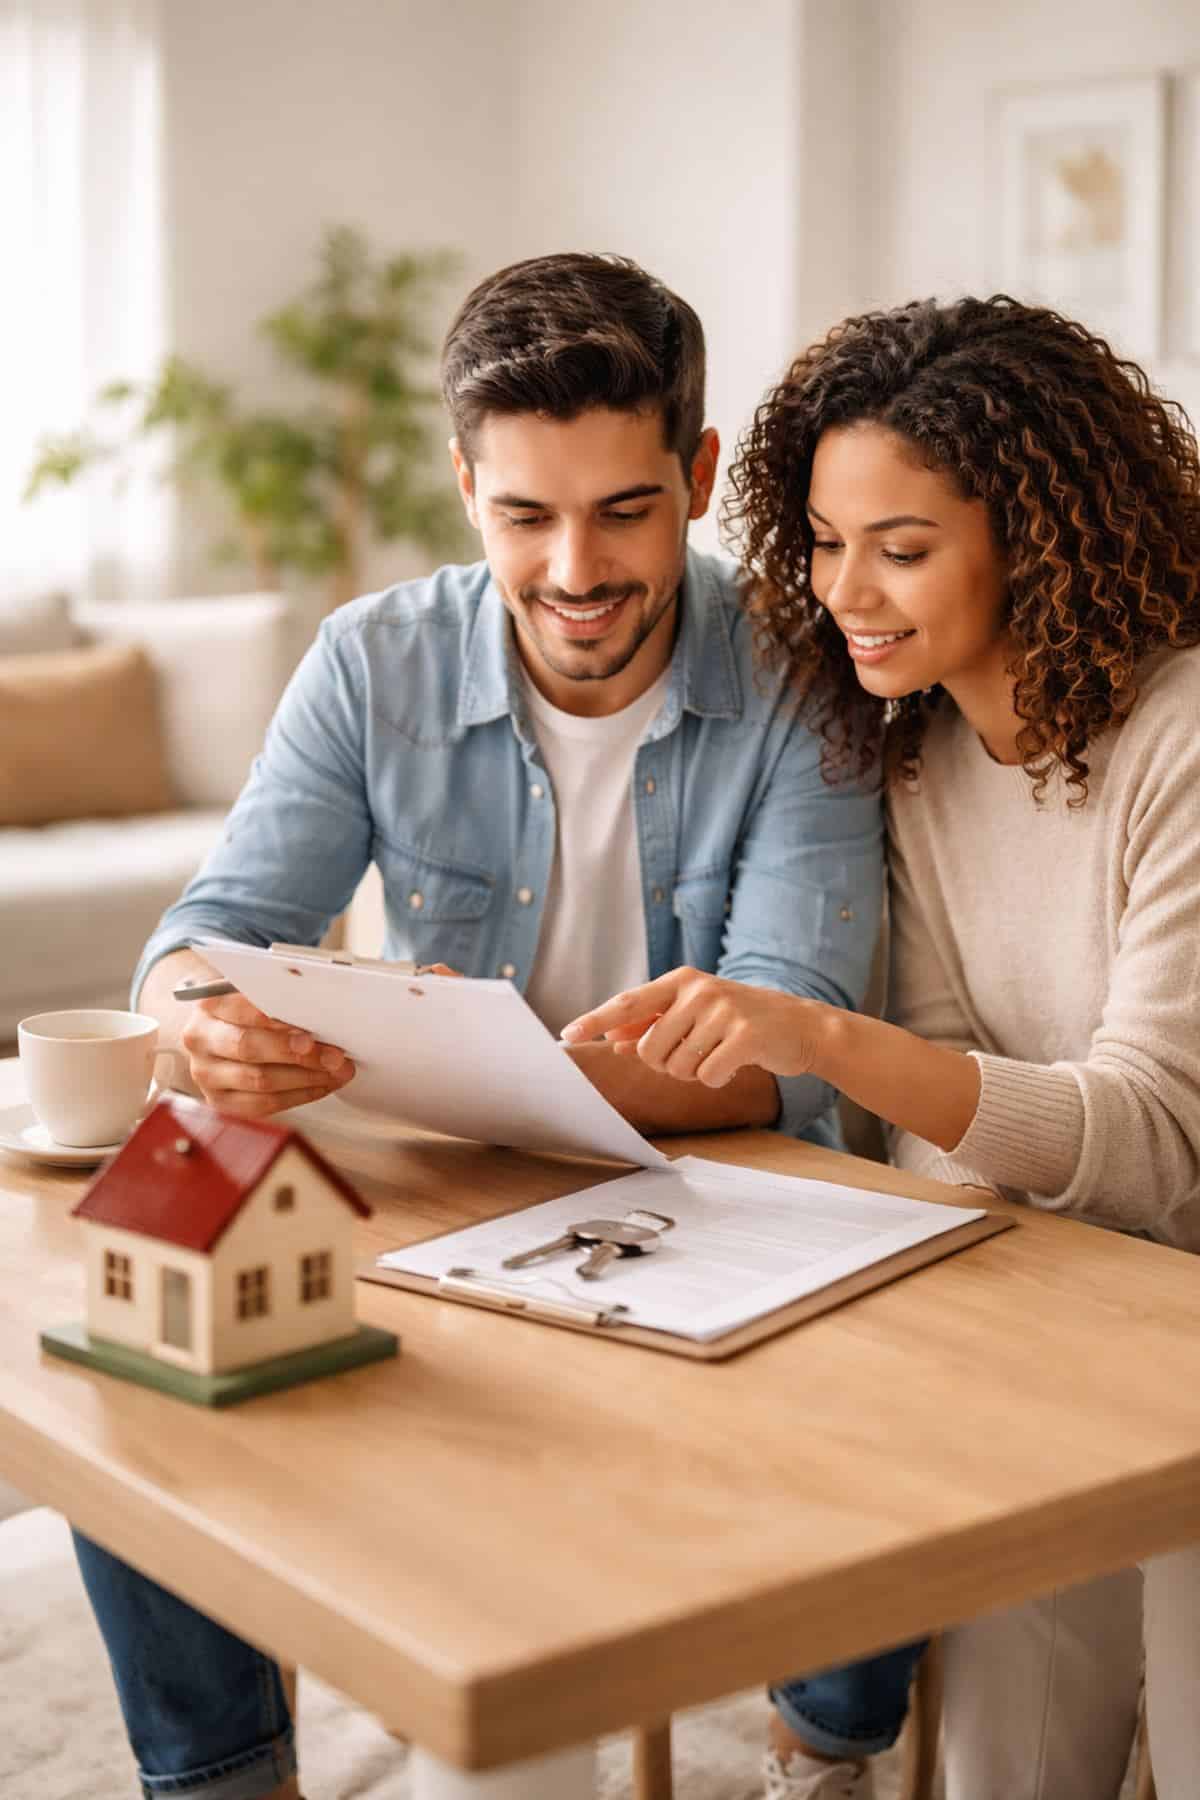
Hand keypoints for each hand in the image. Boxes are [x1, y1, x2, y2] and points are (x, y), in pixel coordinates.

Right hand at [181, 989, 357, 1118]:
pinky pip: (263, 1104)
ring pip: (259, 1081)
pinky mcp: (220, 1100)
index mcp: (208, 1004)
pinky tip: (321, 1085)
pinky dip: (299, 1095)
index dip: (279, 1021)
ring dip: (306, 1078)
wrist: (217, 1031)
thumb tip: (320, 1013)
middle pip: (249, 1048)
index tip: (311, 1030)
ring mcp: (206, 1073)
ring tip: (337, 1071)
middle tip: (334, 1056)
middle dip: (298, 1053)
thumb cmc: (244, 1009)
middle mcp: (200, 1039)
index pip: (244, 1010)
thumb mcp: (255, 992)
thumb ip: (279, 998)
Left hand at [561, 968, 828, 1087]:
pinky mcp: (745, 1035)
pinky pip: (708, 1075)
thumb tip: (615, 1038)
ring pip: (678, 1066)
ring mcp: (723, 1010)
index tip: (568, 1035)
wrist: (800, 1025)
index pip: (627, 1003)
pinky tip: (734, 1066)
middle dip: (667, 1065)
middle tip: (696, 1053)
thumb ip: (655, 1023)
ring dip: (695, 1073)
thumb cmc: (740, 1021)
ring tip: (718, 1054)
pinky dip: (717, 1080)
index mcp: (681, 981)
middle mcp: (698, 990)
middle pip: (650, 1049)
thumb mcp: (696, 1013)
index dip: (596, 1021)